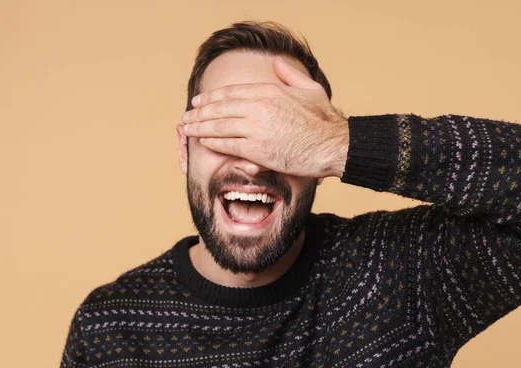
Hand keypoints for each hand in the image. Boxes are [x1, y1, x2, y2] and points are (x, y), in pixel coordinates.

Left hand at [180, 56, 348, 178]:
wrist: (333, 145)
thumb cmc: (324, 121)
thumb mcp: (310, 89)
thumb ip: (290, 75)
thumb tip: (276, 63)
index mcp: (269, 90)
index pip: (231, 92)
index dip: (211, 96)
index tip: (199, 100)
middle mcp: (259, 107)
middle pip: (220, 108)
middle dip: (200, 112)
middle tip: (187, 115)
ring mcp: (256, 129)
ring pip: (219, 127)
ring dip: (200, 127)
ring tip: (187, 128)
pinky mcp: (258, 150)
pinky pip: (228, 145)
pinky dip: (213, 143)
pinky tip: (203, 142)